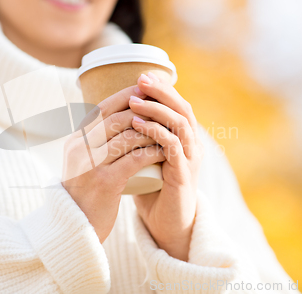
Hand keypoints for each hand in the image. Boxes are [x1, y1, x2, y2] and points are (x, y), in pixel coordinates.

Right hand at [62, 85, 164, 243]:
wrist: (75, 228)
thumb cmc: (84, 193)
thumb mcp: (81, 163)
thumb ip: (92, 143)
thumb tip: (117, 120)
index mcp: (74, 140)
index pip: (102, 108)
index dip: (126, 96)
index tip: (146, 93)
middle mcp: (79, 148)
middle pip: (117, 118)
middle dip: (144, 110)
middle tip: (164, 110)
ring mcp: (91, 164)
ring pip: (128, 135)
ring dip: (153, 130)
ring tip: (169, 130)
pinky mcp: (106, 182)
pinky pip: (136, 158)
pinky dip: (153, 151)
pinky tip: (166, 150)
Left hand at [129, 72, 203, 260]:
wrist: (165, 224)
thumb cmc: (152, 189)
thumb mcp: (144, 157)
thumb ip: (137, 138)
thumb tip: (110, 117)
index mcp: (184, 139)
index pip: (177, 105)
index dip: (162, 90)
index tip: (141, 76)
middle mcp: (191, 145)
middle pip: (183, 108)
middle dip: (162, 91)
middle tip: (142, 79)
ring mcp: (190, 159)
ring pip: (180, 124)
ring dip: (157, 109)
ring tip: (135, 100)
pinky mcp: (183, 174)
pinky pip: (172, 146)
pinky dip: (156, 132)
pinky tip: (137, 125)